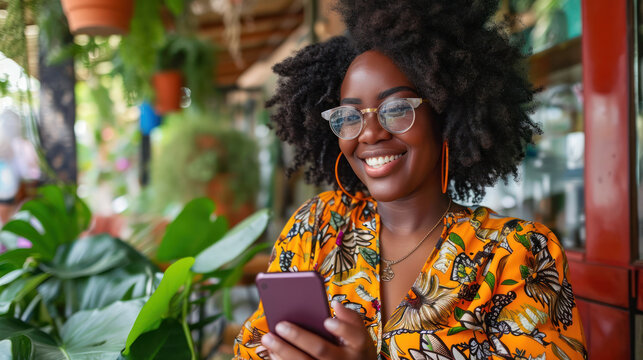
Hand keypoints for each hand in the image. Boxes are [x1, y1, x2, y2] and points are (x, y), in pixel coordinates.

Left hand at [260, 300, 376, 359]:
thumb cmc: (354, 350)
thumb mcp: (360, 334)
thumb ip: (350, 318)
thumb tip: (336, 304)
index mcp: (359, 346)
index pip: (355, 336)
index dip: (341, 328)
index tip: (326, 320)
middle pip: (321, 350)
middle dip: (299, 337)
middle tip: (280, 325)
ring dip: (284, 351)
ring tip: (268, 338)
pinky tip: (272, 352)